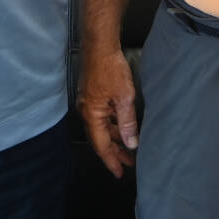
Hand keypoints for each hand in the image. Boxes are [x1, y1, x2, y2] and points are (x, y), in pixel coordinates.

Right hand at [77, 48, 138, 177]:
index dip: (111, 160)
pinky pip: (102, 117)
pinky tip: (122, 127)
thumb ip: (127, 122)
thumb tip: (131, 143)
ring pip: (101, 128)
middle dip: (114, 152)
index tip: (119, 172)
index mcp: (92, 115)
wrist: (100, 46)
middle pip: (100, 139)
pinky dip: (112, 125)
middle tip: (127, 164)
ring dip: (114, 138)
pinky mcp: (93, 95)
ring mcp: (89, 103)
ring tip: (128, 147)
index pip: (101, 146)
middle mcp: (87, 111)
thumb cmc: (109, 68)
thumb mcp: (124, 98)